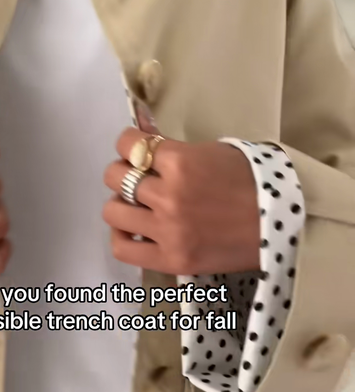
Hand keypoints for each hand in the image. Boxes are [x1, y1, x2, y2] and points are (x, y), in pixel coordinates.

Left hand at [103, 112, 260, 275]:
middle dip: (124, 173)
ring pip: (112, 212)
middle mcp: (168, 196)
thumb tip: (140, 133)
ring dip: (121, 204)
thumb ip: (172, 147)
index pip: (129, 145)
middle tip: (139, 179)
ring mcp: (167, 230)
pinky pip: (123, 249)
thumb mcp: (212, 151)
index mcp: (181, 162)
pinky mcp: (170, 259)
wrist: (279, 223)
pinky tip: (134, 231)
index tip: (137, 150)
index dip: (128, 144)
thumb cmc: (251, 182)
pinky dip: (122, 237)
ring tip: (137, 207)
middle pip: (116, 177)